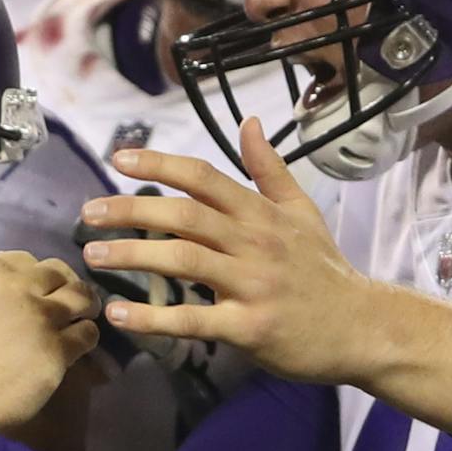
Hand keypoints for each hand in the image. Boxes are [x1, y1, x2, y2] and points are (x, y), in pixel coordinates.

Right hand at [0, 252, 100, 442]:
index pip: (28, 260)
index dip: (39, 274)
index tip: (43, 287)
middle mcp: (19, 288)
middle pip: (60, 274)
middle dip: (68, 284)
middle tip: (73, 299)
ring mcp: (41, 318)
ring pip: (81, 299)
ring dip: (87, 306)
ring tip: (86, 315)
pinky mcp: (56, 350)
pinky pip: (86, 335)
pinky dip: (87, 336)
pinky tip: (83, 342)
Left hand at [80, 119, 451, 432]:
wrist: (362, 328)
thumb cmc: (323, 271)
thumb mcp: (302, 212)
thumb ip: (269, 169)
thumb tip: (248, 122)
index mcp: (261, 213)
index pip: (204, 177)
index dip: (160, 165)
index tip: (118, 158)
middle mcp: (254, 243)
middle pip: (186, 216)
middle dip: (133, 210)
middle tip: (89, 214)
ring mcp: (253, 285)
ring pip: (185, 262)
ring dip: (135, 257)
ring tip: (95, 257)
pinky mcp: (250, 328)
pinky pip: (194, 320)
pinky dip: (153, 320)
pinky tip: (120, 318)